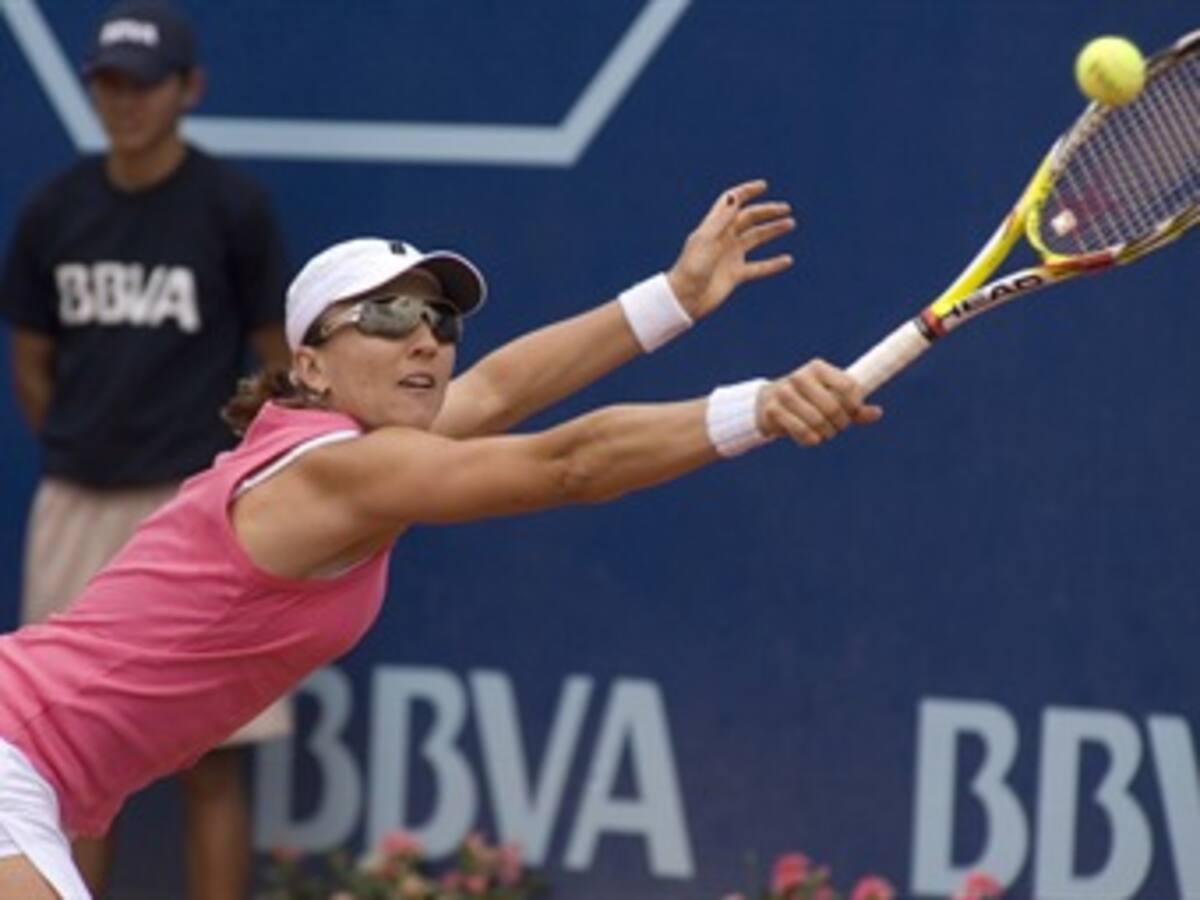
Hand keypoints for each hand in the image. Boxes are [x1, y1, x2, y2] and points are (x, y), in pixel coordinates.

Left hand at [666, 179, 795, 319]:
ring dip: (772, 230)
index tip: (763, 186)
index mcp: (714, 227)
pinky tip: (788, 260)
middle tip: (785, 208)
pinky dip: (773, 264)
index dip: (745, 192)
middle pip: (748, 218)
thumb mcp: (706, 240)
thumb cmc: (691, 268)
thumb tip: (735, 196)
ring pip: (756, 238)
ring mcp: (730, 256)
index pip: (731, 202)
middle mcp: (724, 238)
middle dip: (766, 211)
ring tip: (790, 223)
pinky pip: (759, 267)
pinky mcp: (735, 275)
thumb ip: (721, 219)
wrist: (685, 299)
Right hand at [756, 359, 882, 445]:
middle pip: (834, 407)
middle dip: (841, 423)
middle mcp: (800, 376)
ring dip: (827, 433)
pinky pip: (802, 431)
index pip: (849, 387)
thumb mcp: (832, 398)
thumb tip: (877, 413)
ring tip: (825, 433)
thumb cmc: (808, 400)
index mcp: (818, 368)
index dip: (855, 405)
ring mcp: (784, 392)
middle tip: (838, 427)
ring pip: (818, 421)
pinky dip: (812, 440)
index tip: (852, 412)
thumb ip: (854, 407)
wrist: (768, 403)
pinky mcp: (773, 410)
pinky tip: (812, 438)